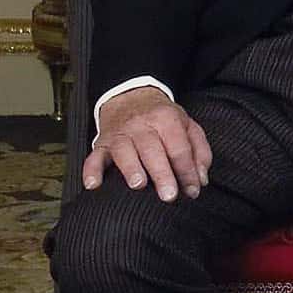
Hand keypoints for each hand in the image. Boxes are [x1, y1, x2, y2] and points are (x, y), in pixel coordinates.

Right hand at [86, 92, 214, 200]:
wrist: (130, 96)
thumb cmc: (162, 117)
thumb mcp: (187, 125)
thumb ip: (199, 151)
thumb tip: (200, 180)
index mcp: (166, 119)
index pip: (179, 148)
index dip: (187, 171)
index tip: (192, 191)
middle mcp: (141, 125)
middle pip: (152, 150)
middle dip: (162, 173)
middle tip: (169, 195)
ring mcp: (119, 134)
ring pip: (124, 151)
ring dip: (131, 168)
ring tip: (138, 185)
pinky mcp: (102, 143)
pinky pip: (94, 156)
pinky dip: (91, 170)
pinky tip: (93, 184)